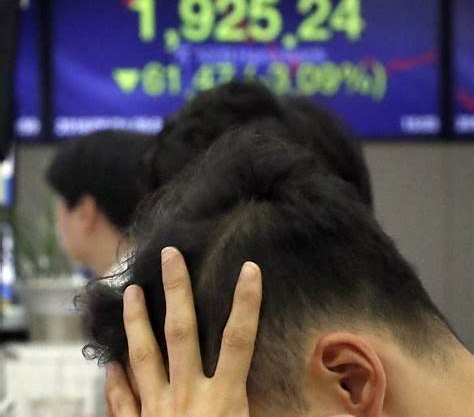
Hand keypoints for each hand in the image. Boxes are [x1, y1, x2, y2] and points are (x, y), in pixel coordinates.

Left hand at [105, 246, 261, 415]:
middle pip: (181, 333)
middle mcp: (188, 397)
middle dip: (177, 291)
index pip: (238, 340)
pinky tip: (110, 363)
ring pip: (144, 357)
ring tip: (131, 291)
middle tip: (169, 255)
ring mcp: (158, 412)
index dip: (246, 302)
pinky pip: (123, 401)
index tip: (249, 268)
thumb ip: (268, 403)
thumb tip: (297, 375)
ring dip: (136, 321)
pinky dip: (116, 380)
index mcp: (224, 399)